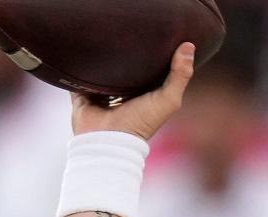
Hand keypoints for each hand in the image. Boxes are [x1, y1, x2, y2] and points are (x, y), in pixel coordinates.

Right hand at [71, 42, 195, 139]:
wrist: (108, 139)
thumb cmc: (141, 122)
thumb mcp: (168, 99)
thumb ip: (180, 75)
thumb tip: (189, 45)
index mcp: (145, 90)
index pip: (150, 66)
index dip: (154, 51)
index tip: (157, 30)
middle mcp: (124, 89)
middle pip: (125, 64)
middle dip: (126, 50)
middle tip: (127, 26)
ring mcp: (102, 90)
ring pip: (102, 66)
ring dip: (102, 54)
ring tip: (103, 31)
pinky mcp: (83, 91)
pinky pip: (78, 72)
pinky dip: (79, 62)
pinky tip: (81, 45)